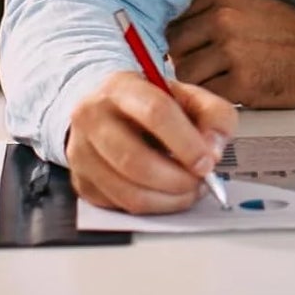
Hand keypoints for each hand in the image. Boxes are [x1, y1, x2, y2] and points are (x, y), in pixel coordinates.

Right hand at [67, 70, 235, 214]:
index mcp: (121, 88)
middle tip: (201, 181)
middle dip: (176, 179)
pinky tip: (168, 194)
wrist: (110, 108)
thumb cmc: (153, 103)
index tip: (208, 162)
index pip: (155, 113)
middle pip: (134, 159)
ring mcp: (81, 153)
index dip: (185, 143)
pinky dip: (152, 206)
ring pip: (126, 190)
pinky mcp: (81, 182)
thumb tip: (213, 150)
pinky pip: (119, 206)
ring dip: (167, 199)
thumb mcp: (189, 95)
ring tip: (190, 190)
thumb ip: (214, 115)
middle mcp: (92, 119)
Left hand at [166, 0, 294, 108]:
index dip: (179, 36)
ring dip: (198, 82)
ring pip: (184, 73)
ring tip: (222, 78)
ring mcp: (232, 50)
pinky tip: (233, 89)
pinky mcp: (241, 82)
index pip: (174, 16)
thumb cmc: (285, 32)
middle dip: (185, 58)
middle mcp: (224, 18)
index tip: (190, 47)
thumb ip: (209, 13)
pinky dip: (214, 97)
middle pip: (174, 45)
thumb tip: (169, 35)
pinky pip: (205, 94)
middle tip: (207, 66)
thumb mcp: (247, 5)